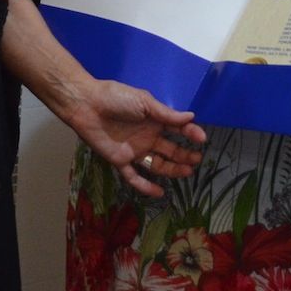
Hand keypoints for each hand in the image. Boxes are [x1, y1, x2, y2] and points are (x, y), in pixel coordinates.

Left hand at [58, 79, 207, 198]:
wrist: (88, 105)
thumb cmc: (117, 98)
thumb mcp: (144, 102)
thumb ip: (166, 113)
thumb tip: (191, 117)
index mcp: (154, 120)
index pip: (177, 128)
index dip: (190, 133)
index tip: (202, 139)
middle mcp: (147, 136)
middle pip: (170, 149)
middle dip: (184, 155)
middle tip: (197, 159)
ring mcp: (134, 150)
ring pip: (157, 164)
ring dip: (172, 169)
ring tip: (187, 172)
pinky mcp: (120, 161)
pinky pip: (134, 177)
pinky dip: (146, 186)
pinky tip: (160, 192)